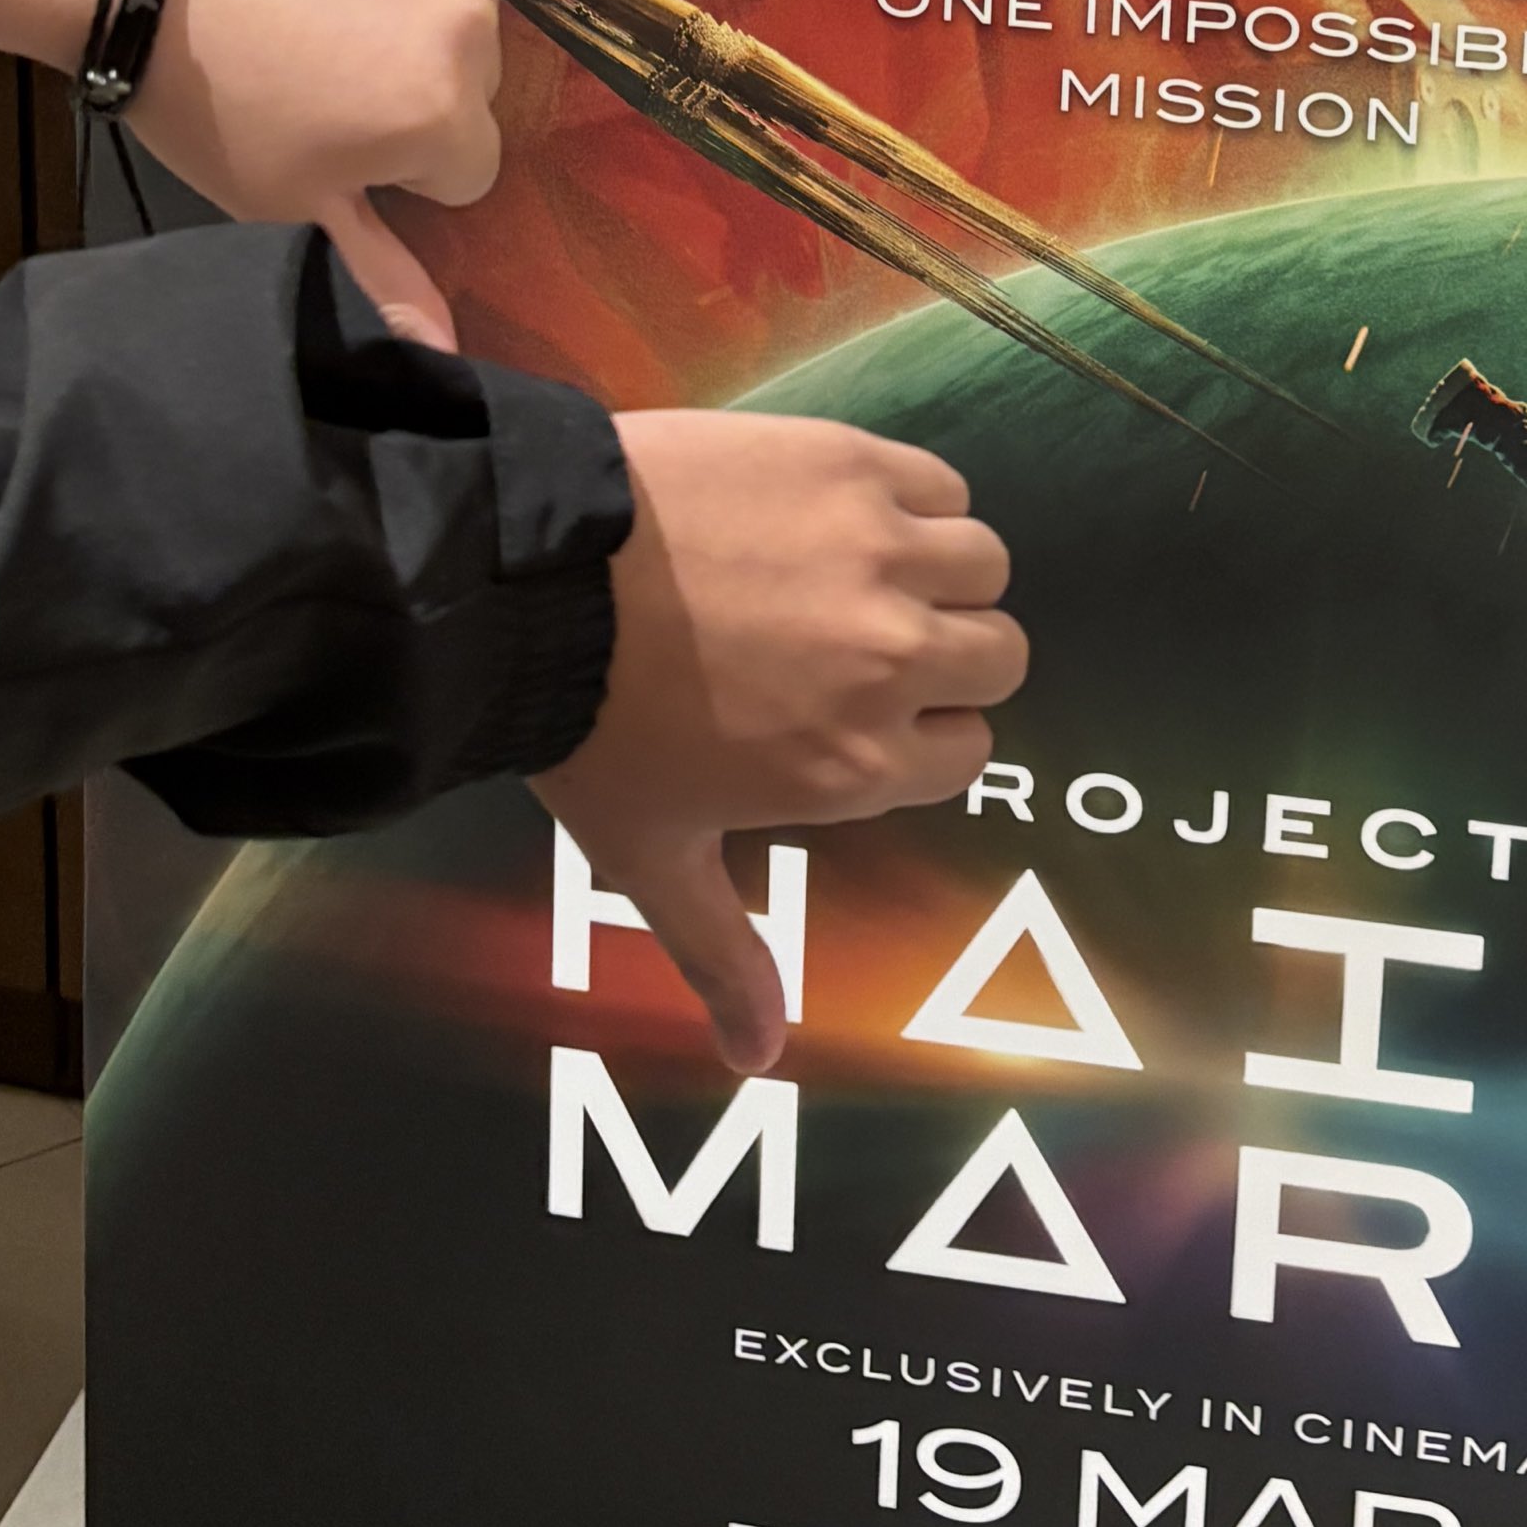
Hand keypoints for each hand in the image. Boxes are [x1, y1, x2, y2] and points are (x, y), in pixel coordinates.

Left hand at [0, 0, 503, 343]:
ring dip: (412, 8)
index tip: (332, 131)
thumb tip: (444, 351)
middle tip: (317, 69)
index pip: (467, 165)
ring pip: (463, 2)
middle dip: (413, 82)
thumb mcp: (285, 200)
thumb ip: (378, 272)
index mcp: (445, 115)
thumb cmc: (201, 94)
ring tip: (316, 4)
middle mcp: (473, 23)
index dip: (396, 158)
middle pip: (475, 80)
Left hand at [534, 412, 1025, 1069]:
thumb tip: (759, 1060)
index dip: (919, 736)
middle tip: (869, 643)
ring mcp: (881, 556)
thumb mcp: (652, 860)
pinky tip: (849, 515)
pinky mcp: (855, 465)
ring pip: (983, 564)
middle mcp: (892, 663)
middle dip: (948, 656)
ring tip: (865, 573)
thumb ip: (721, 956)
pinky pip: (942, 487)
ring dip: (942, 573)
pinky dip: (915, 500)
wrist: (528, 581)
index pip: (967, 753)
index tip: (860, 715)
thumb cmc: (589, 729)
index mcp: (857, 764)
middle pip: (998, 655)